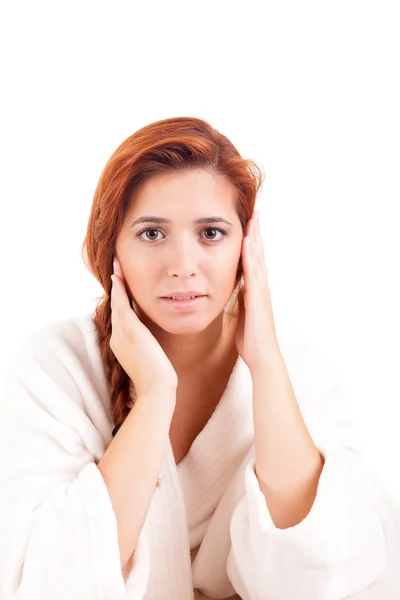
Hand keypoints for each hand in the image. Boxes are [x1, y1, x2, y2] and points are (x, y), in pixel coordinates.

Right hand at [110, 257, 177, 399]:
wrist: (156, 389)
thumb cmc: (157, 379)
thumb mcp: (149, 358)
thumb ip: (147, 345)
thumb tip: (151, 339)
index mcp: (120, 344)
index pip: (120, 316)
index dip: (119, 300)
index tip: (119, 286)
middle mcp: (116, 337)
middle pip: (115, 306)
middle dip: (115, 287)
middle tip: (115, 269)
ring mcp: (121, 334)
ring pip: (116, 303)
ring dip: (116, 283)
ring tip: (116, 267)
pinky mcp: (129, 330)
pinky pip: (121, 305)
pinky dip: (119, 290)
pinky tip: (118, 278)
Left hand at [234, 211, 281, 371]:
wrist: (262, 356)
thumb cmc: (251, 338)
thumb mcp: (242, 314)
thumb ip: (240, 300)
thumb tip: (234, 291)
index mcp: (255, 290)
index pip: (253, 261)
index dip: (251, 243)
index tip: (248, 225)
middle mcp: (261, 286)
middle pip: (258, 254)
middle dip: (256, 233)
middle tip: (254, 213)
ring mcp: (261, 290)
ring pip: (257, 259)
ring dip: (255, 238)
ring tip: (253, 219)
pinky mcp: (257, 297)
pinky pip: (253, 271)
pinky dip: (250, 255)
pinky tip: (246, 242)